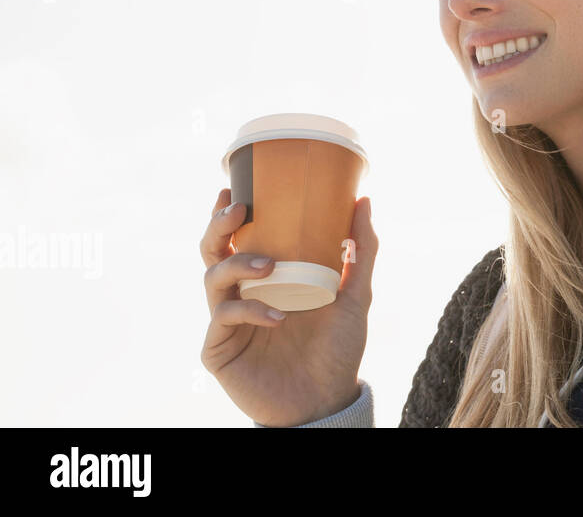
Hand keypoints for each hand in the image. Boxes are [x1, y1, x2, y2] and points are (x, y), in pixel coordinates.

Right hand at [198, 188, 377, 425]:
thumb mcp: (355, 295)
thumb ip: (361, 251)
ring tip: (269, 267)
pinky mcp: (220, 349)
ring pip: (211, 279)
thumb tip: (364, 201)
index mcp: (266, 279)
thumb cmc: (337, 348)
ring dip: (238, 265)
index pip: (239, 239)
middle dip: (219, 227)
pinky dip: (249, 310)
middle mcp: (241, 294)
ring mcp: (227, 322)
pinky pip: (223, 318)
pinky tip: (277, 316)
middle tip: (239, 211)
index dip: (228, 214)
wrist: (328, 399)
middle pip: (212, 252)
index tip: (234, 189)